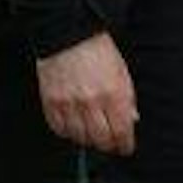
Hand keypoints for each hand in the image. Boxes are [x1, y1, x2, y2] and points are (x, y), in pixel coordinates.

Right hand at [37, 33, 136, 155]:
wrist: (69, 34)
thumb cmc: (98, 50)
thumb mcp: (122, 71)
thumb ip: (127, 99)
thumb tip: (132, 120)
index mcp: (113, 93)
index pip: (122, 131)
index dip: (125, 145)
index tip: (125, 148)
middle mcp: (91, 101)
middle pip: (101, 139)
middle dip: (108, 146)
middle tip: (110, 143)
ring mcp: (69, 103)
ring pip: (80, 138)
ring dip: (88, 140)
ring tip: (91, 133)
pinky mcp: (51, 102)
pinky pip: (59, 129)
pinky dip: (67, 132)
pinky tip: (73, 125)